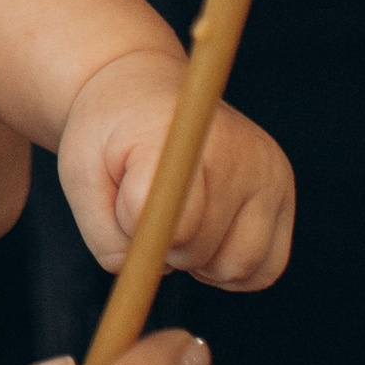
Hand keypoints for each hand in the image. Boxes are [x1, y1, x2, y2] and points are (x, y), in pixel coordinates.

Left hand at [56, 47, 295, 286]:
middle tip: (148, 211)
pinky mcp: (284, 189)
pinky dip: (233, 269)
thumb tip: (151, 272)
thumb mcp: (80, 176)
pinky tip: (206, 238)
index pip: (174, 222)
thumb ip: (104, 233)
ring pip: (240, 267)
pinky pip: (266, 268)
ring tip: (177, 223)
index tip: (123, 209)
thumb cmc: (107, 137)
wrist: (142, 92)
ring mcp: (269, 170)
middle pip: (201, 250)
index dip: (138, 233)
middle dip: (165, 249)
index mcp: (182, 135)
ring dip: (201, 264)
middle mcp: (238, 150)